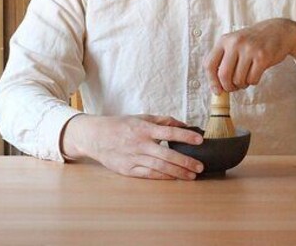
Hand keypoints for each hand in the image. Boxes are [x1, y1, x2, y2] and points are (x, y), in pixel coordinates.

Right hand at [61, 114, 203, 179]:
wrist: (95, 137)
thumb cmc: (121, 125)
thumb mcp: (141, 117)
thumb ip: (163, 120)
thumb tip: (184, 124)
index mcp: (144, 128)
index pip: (170, 132)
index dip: (186, 136)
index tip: (200, 140)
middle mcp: (140, 143)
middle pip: (167, 154)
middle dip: (185, 161)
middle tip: (200, 167)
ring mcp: (134, 158)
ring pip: (160, 167)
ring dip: (177, 172)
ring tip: (191, 175)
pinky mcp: (128, 169)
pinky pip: (149, 174)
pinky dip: (163, 176)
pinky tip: (174, 178)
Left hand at [204, 19, 295, 93]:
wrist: (278, 30)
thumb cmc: (253, 41)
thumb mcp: (235, 43)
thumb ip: (224, 60)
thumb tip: (217, 87)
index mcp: (224, 40)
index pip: (209, 65)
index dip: (212, 81)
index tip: (217, 91)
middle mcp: (235, 43)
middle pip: (223, 75)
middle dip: (228, 87)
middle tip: (233, 88)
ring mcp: (249, 49)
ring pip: (238, 80)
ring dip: (242, 84)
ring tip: (246, 78)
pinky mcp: (262, 57)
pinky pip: (252, 79)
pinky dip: (253, 82)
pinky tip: (255, 74)